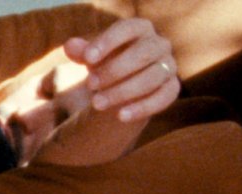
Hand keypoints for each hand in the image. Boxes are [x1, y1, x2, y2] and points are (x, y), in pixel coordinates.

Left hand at [63, 18, 179, 121]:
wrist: (123, 86)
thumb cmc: (106, 64)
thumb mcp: (93, 58)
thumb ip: (83, 52)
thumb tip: (70, 46)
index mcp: (140, 28)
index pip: (127, 29)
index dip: (108, 42)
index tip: (87, 59)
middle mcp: (159, 44)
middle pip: (143, 54)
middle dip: (114, 70)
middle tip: (90, 85)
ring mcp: (168, 66)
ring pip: (152, 78)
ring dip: (123, 91)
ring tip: (97, 104)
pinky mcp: (172, 88)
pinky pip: (163, 98)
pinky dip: (142, 108)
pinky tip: (120, 116)